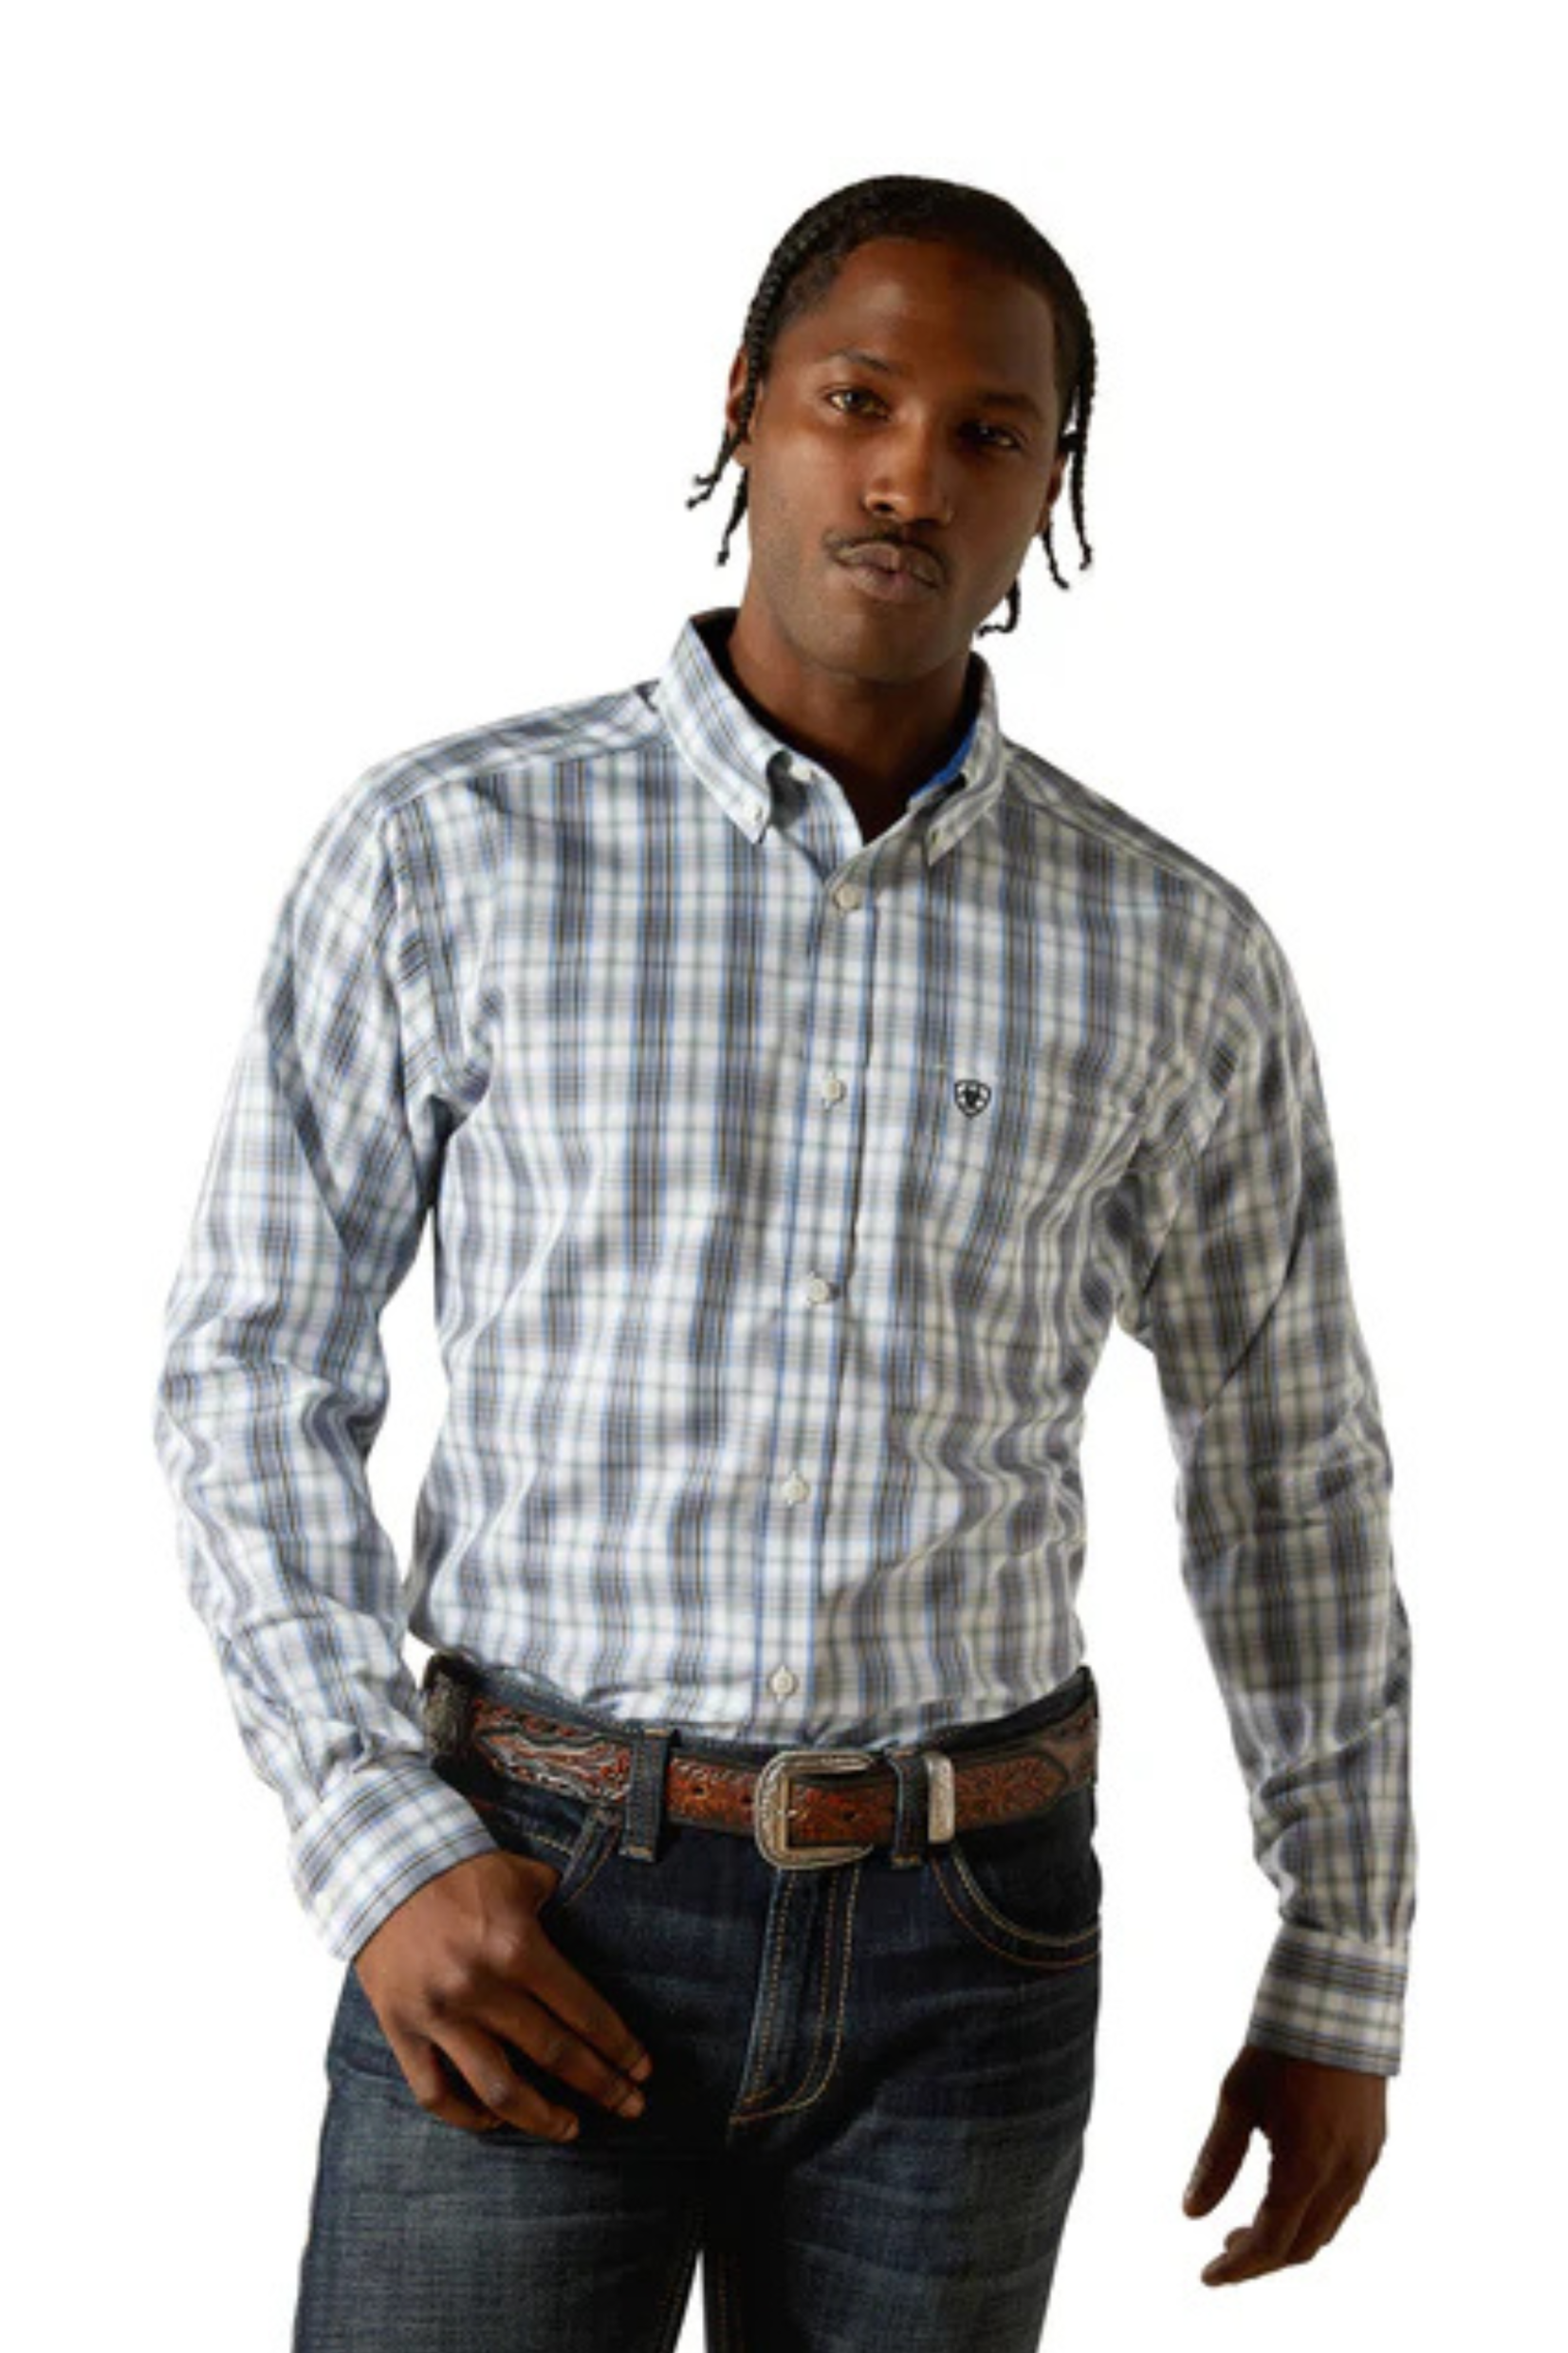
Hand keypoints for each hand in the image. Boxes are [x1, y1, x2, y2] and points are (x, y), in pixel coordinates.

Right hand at [353, 1848, 653, 2140]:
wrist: (380, 1869)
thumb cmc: (458, 1871)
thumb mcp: (519, 1876)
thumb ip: (555, 1903)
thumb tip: (587, 1923)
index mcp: (517, 1947)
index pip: (582, 2011)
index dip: (618, 2047)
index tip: (643, 2070)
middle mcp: (481, 1987)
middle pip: (554, 2053)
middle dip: (600, 2085)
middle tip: (630, 2107)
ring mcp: (439, 2015)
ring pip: (498, 2089)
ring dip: (541, 2117)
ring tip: (571, 2129)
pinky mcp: (402, 2030)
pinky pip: (435, 2092)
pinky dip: (467, 2115)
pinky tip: (494, 2119)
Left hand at [1182, 2041, 1386, 2285]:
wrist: (1338, 2001)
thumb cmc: (1278, 2047)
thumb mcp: (1236, 2099)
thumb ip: (1216, 2161)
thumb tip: (1190, 2214)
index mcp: (1306, 2168)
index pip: (1270, 2243)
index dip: (1237, 2267)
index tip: (1207, 2276)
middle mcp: (1343, 2175)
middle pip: (1302, 2247)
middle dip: (1260, 2259)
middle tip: (1222, 2252)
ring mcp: (1364, 2162)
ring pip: (1327, 2228)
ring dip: (1288, 2240)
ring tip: (1245, 2229)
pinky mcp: (1374, 2146)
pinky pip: (1344, 2203)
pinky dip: (1312, 2217)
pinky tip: (1285, 2199)